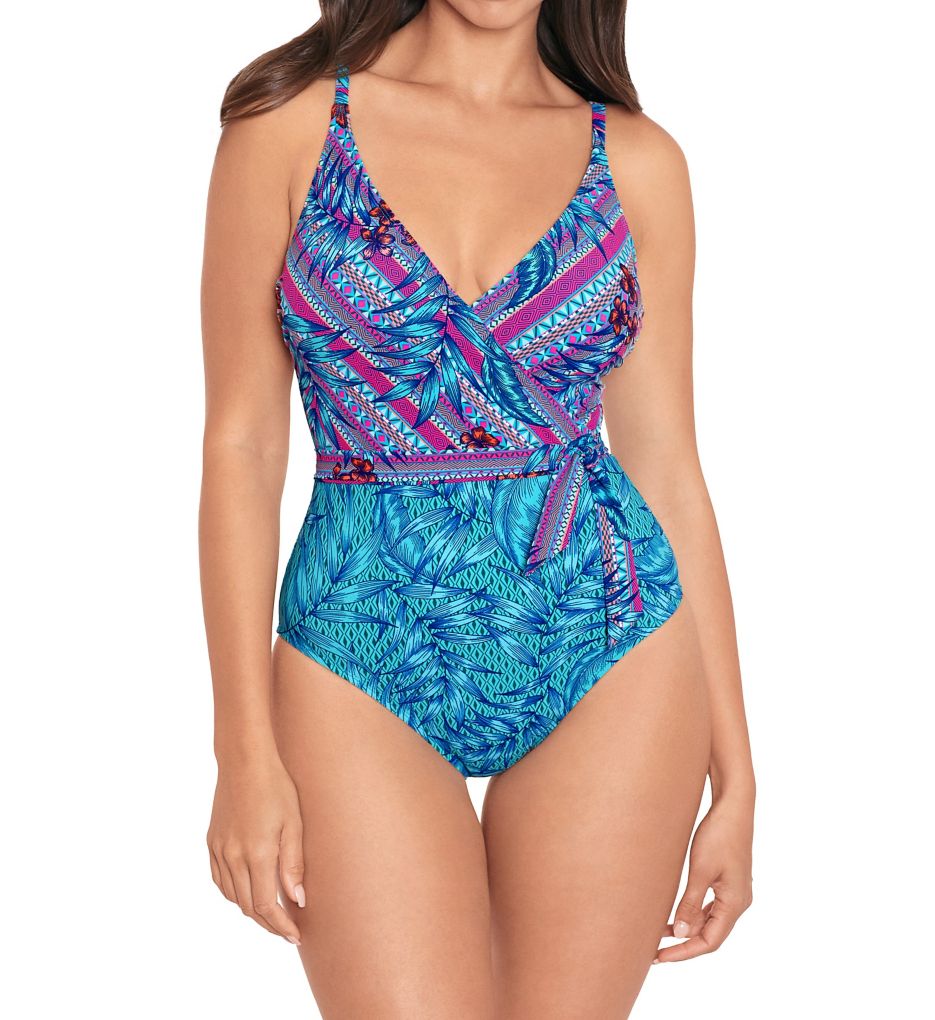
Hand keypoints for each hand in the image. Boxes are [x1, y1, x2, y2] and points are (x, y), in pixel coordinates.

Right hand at [207, 754, 305, 944]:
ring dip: (251, 910)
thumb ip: (293, 864)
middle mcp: (233, 857)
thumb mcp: (294, 823)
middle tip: (287, 930)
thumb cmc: (277, 787)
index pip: (267, 906)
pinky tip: (247, 893)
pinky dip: (233, 893)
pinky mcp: (212, 842)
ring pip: (233, 896)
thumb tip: (297, 900)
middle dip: (269, 923)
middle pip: (249, 907)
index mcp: (257, 854)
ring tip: (272, 914)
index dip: (281, 926)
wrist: (245, 761)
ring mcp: (219, 850)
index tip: (295, 935)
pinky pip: (220, 880)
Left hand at [654, 794, 753, 962]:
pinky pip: (711, 907)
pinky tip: (676, 913)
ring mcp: (735, 891)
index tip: (660, 957)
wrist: (733, 805)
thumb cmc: (718, 834)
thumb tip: (681, 934)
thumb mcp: (700, 870)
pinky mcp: (728, 880)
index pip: (710, 942)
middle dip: (684, 944)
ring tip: (660, 933)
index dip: (684, 952)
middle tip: (655, 950)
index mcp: (735, 903)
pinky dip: (694, 914)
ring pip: (710, 921)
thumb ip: (690, 904)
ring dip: (687, 929)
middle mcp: (739, 901)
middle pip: (711, 935)